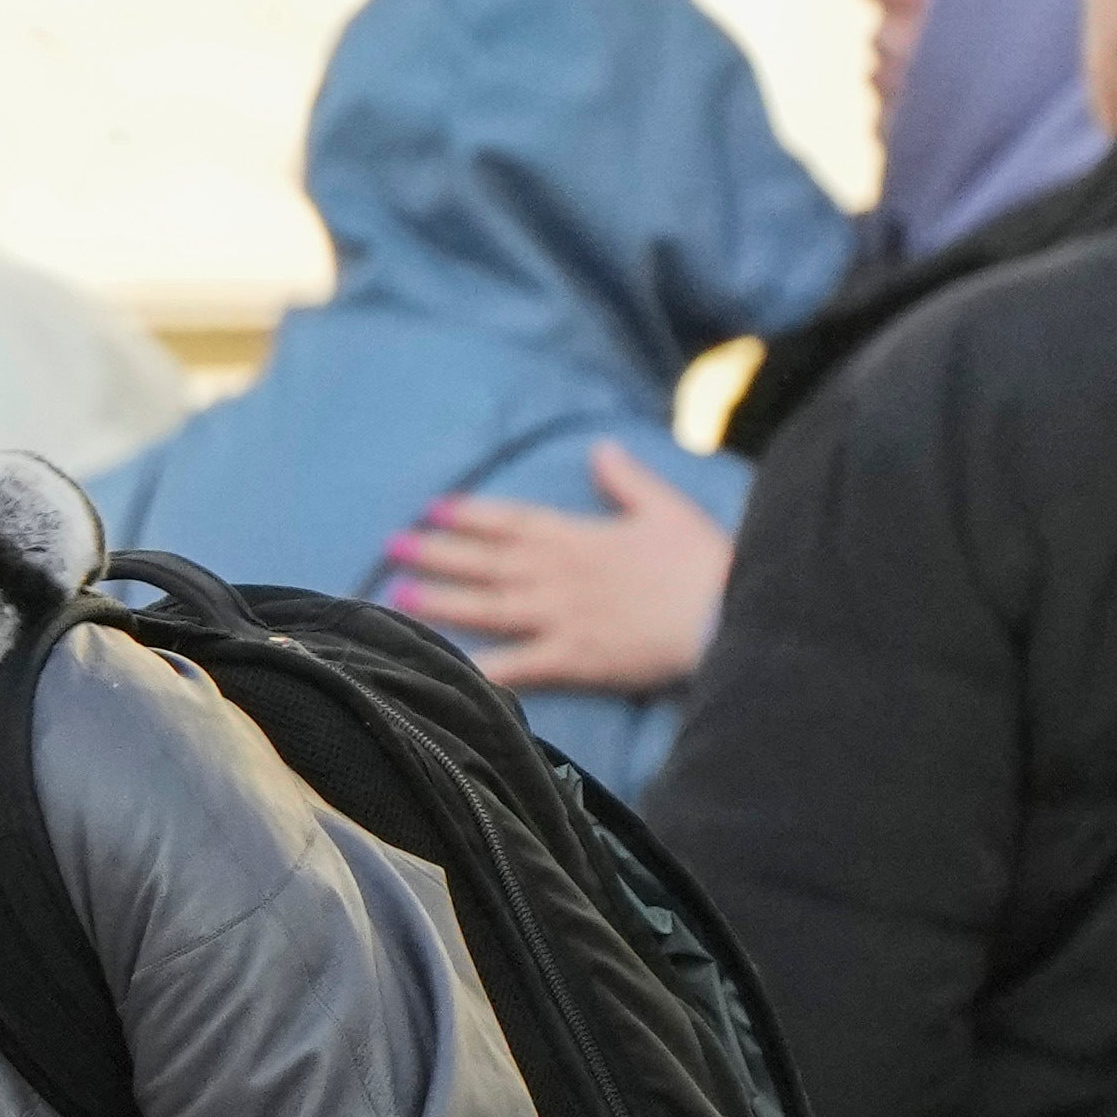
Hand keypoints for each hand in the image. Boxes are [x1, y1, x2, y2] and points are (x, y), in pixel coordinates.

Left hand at [382, 442, 733, 698]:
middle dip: (438, 552)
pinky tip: (443, 668)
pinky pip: (515, 666)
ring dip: (442, 600)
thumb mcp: (665, 507)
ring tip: (399, 595)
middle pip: (487, 561)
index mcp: (579, 537)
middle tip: (391, 545)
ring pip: (488, 607)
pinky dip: (479, 667)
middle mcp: (559, 574)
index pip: (512, 522)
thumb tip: (598, 449)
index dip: (470, 515)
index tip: (432, 508)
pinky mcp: (572, 659)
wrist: (725, 612)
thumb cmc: (702, 562)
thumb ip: (625, 480)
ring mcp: (561, 617)